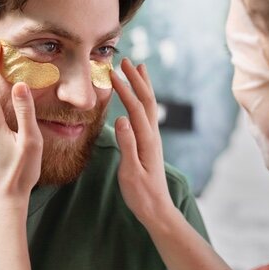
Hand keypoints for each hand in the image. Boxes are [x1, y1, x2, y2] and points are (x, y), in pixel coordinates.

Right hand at [111, 58, 176, 225]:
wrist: (157, 209)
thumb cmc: (141, 194)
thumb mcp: (130, 172)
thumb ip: (127, 145)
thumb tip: (121, 119)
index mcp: (146, 140)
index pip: (135, 108)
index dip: (124, 89)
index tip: (111, 73)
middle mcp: (152, 135)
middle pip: (146, 101)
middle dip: (136, 79)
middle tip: (125, 61)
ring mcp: (152, 138)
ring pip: (149, 105)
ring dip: (143, 85)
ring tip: (138, 68)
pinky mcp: (149, 143)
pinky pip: (147, 114)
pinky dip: (143, 99)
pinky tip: (139, 97)